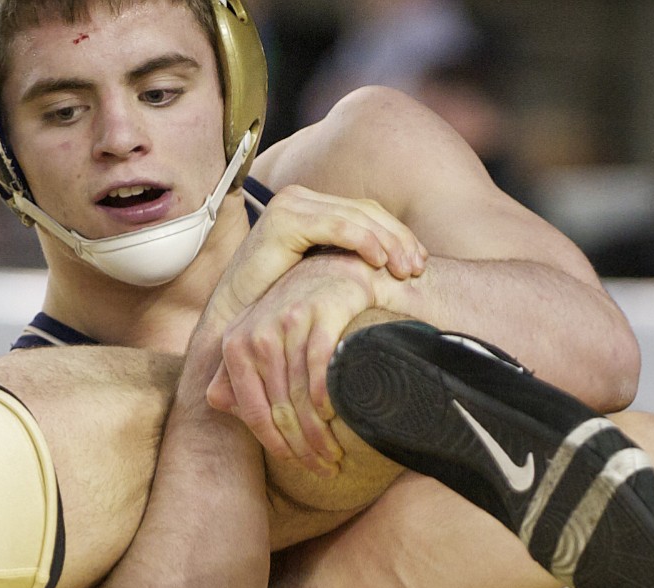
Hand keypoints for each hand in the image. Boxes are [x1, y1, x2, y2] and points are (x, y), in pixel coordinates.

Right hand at [205, 184, 425, 329]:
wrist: (233, 321)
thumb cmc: (277, 307)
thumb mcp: (321, 279)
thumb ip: (347, 265)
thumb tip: (397, 270)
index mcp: (311, 209)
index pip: (366, 214)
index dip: (396, 235)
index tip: (419, 263)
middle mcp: (301, 200)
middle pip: (366, 211)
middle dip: (398, 238)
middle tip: (419, 268)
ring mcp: (291, 206)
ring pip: (356, 217)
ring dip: (387, 242)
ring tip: (405, 269)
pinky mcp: (285, 221)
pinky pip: (336, 226)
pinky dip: (363, 241)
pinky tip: (380, 261)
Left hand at [206, 252, 380, 472]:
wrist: (330, 274)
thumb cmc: (292, 320)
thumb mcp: (256, 342)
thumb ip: (234, 373)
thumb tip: (217, 402)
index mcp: (234, 345)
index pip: (253, 411)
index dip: (275, 444)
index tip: (297, 463)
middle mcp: (256, 332)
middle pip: (281, 408)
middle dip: (304, 446)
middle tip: (325, 468)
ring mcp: (288, 322)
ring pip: (302, 396)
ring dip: (321, 434)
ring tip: (336, 454)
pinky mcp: (321, 313)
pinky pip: (322, 369)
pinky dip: (328, 398)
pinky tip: (336, 417)